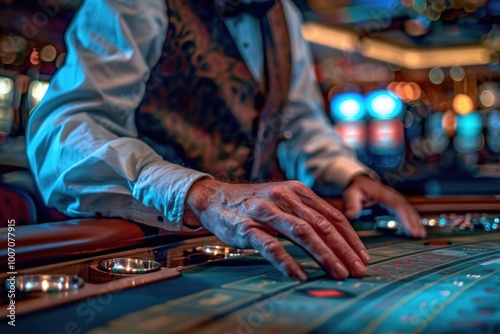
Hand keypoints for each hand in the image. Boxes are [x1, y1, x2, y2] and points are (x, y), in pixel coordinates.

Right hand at [183, 178, 370, 280]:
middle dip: (343, 249)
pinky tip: (300, 274)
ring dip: (324, 255)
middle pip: (322, 224)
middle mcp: (284, 197)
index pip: (332, 215)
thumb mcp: (283, 200)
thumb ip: (306, 213)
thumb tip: (336, 236)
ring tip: (338, 273)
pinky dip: (287, 261)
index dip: (350, 238)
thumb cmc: (253, 203)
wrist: (214, 197)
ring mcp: (265, 211)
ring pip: (302, 232)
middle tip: (358, 270)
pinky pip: (270, 245)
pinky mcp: (247, 227)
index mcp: (297, 191)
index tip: (362, 256)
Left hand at [342, 174, 425, 238]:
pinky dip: (413, 219)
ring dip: (416, 221)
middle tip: (418, 235)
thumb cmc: (356, 188)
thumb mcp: (351, 193)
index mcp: (382, 193)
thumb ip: (351, 204)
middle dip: (413, 222)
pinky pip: (407, 211)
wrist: (360, 181)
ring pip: (409, 210)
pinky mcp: (396, 203)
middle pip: (406, 208)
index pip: (396, 205)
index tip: (409, 229)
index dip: (404, 217)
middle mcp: (392, 195)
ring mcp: (395, 198)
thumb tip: (351, 215)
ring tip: (421, 235)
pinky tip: (417, 229)